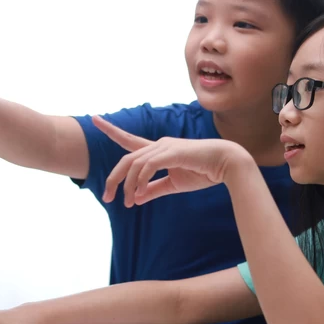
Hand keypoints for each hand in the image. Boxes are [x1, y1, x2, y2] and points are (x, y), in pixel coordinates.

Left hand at [94, 115, 252, 206]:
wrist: (227, 164)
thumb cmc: (204, 172)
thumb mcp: (174, 184)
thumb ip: (154, 189)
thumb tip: (136, 198)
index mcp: (158, 151)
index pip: (129, 140)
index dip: (112, 131)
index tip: (96, 120)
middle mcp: (158, 145)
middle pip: (126, 158)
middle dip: (113, 177)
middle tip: (107, 197)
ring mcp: (164, 147)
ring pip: (134, 164)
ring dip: (127, 185)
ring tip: (126, 202)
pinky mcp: (171, 153)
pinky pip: (148, 167)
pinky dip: (140, 181)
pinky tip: (140, 194)